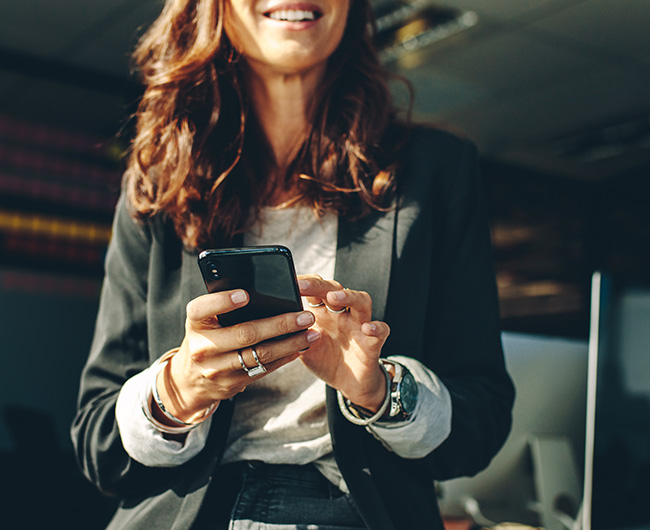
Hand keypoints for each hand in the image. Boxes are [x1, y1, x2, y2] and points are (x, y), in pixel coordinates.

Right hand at [155, 289, 319, 423]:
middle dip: (279, 324)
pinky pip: (263, 369)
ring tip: (311, 332)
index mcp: (195, 323)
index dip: (223, 301)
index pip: (202, 308)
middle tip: (304, 315)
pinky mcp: (232, 384)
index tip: (245, 294)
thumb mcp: (205, 320)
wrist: (190, 378)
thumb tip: (263, 289)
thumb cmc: (206, 336)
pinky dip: (284, 357)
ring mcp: (217, 369)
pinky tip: (300, 347)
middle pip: (245, 333)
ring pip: (260, 354)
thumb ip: (223, 306)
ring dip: (290, 343)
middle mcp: (202, 347)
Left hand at [298, 275, 390, 412]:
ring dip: (348, 296)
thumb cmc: (326, 360)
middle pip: (335, 289)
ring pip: (361, 301)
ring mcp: (359, 325)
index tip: (287, 282)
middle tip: (302, 285)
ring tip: (334, 297)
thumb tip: (269, 324)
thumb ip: (291, 335)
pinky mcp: (373, 342)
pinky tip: (367, 328)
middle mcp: (342, 314)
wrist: (350, 384)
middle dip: (319, 285)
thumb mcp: (303, 348)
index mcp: (323, 312)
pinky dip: (377, 327)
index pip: (314, 290)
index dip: (303, 284)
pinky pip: (381, 330)